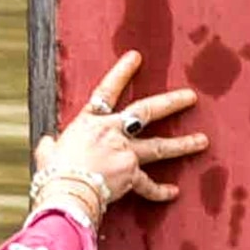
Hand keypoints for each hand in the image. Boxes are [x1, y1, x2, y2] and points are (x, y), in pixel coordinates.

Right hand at [36, 52, 206, 213]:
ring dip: (183, 144)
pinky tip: (173, 192)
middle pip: (146, 112)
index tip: (136, 58)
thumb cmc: (54, 171)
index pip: (107, 92)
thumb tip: (48, 144)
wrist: (67, 191)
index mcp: (90, 123)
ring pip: (159, 147)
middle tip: (190, 97)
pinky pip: (148, 186)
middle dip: (170, 103)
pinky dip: (159, 191)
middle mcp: (112, 133)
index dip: (121, 73)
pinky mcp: (131, 176)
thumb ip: (51, 146)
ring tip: (202, 141)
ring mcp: (125, 153)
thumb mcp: (47, 153)